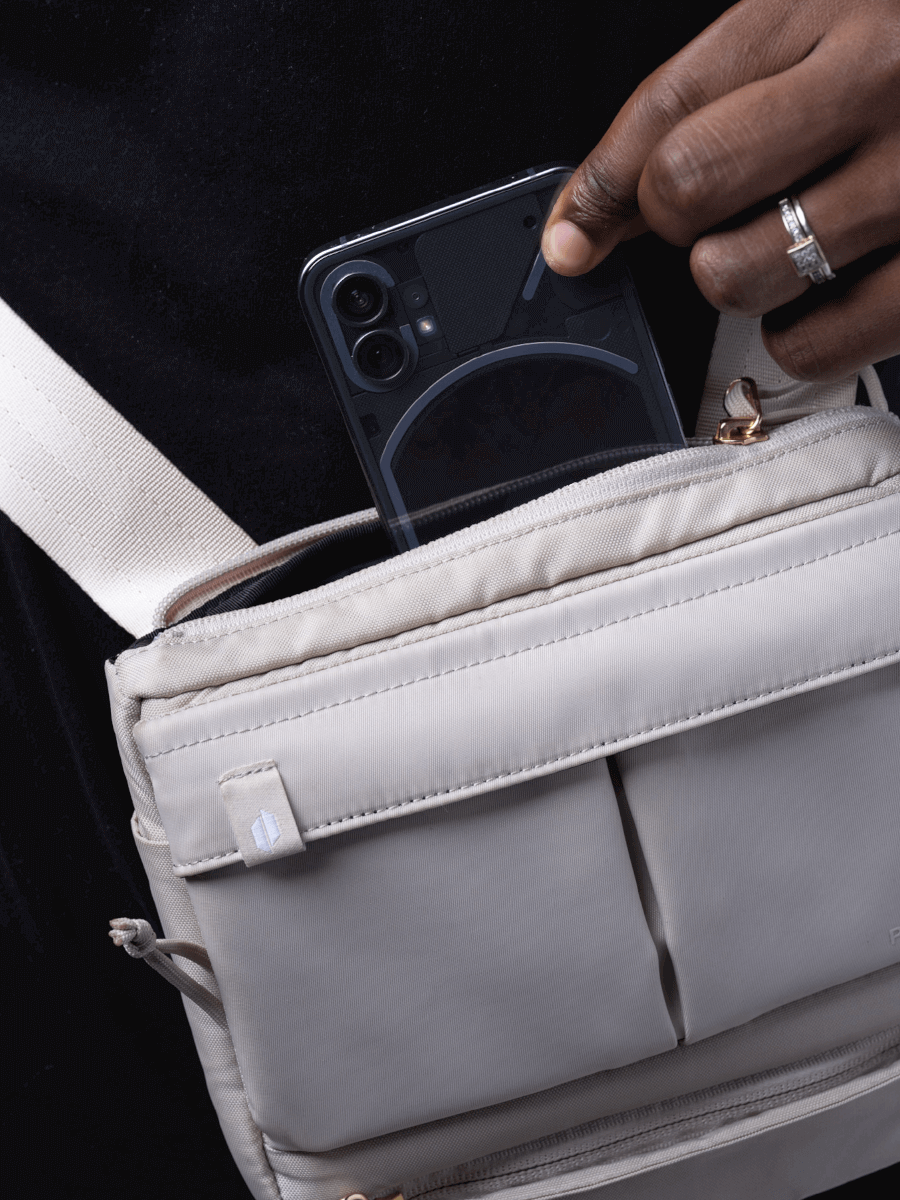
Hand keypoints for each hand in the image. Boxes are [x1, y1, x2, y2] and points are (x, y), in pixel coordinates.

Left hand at [540, 0, 899, 381]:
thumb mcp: (844, 19)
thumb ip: (732, 91)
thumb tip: (598, 213)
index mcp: (838, 5)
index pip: (668, 105)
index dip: (597, 186)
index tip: (571, 237)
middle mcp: (880, 78)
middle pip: (687, 186)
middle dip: (676, 221)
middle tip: (712, 216)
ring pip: (740, 272)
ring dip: (736, 279)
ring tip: (783, 249)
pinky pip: (820, 341)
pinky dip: (798, 340)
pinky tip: (822, 301)